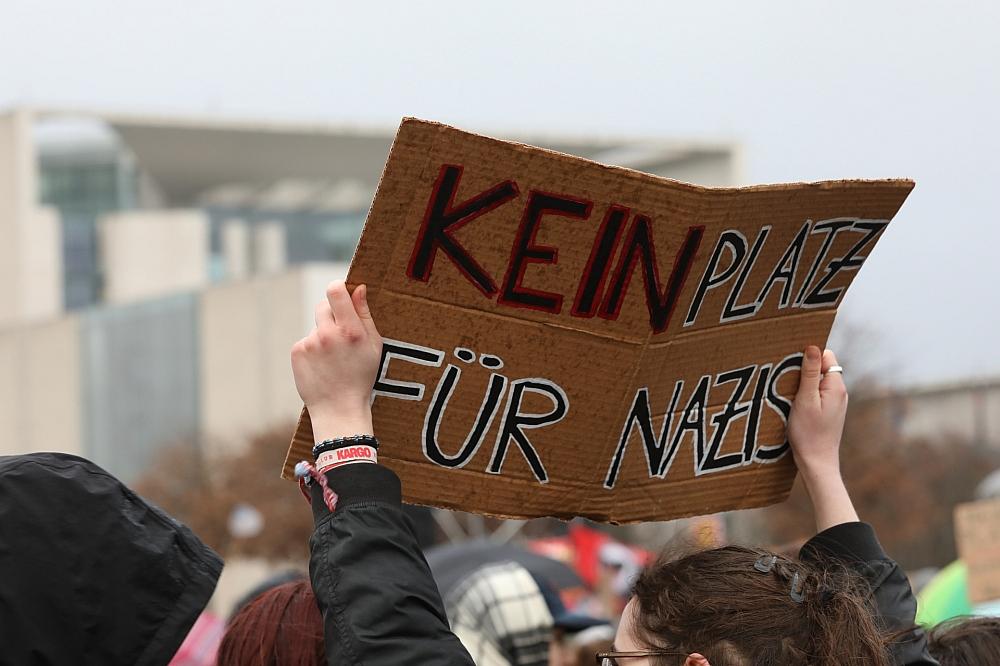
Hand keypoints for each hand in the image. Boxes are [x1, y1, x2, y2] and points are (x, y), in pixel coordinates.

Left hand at [290, 281, 381, 440]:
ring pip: (316, 326)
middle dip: (332, 315)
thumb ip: (365, 314)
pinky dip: (313, 349)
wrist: (339, 408)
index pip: (336, 291)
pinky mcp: (297, 351)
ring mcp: (310, 342)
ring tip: (333, 359)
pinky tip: (322, 365)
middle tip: (341, 336)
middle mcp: (328, 334)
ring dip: (323, 335)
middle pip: (323, 306)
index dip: (338, 288)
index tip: (342, 294)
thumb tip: (358, 287)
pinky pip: (306, 341)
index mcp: (351, 330)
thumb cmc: (361, 377)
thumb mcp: (374, 346)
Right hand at [787, 346, 857, 530]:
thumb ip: (809, 373)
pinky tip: (793, 406)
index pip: (826, 356)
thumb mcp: (805, 400)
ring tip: (789, 397)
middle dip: (804, 371)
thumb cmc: (808, 433)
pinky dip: (804, 396)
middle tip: (787, 382)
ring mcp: (834, 403)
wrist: (816, 463)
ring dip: (802, 385)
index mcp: (836, 386)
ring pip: (817, 382)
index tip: (792, 366)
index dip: (809, 357)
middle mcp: (839, 392)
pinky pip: (816, 395)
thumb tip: (813, 347)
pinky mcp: (828, 412)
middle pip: (821, 368)